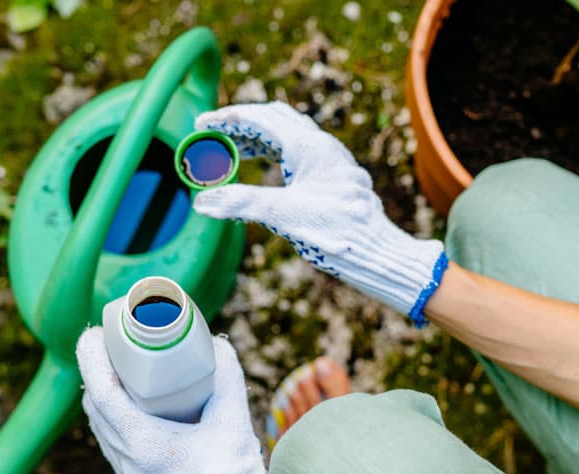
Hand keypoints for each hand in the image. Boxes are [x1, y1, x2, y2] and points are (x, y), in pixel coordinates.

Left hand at [77, 327, 271, 473]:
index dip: (92, 359)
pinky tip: (128, 399)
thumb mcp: (233, 419)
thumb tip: (216, 345)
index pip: (102, 394)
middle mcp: (127, 460)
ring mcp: (126, 473)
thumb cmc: (230, 473)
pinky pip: (110, 438)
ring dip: (102, 392)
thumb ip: (227, 378)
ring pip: (99, 424)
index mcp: (143, 445)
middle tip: (111, 343)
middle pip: (95, 406)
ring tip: (118, 366)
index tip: (95, 334)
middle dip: (96, 369)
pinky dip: (112, 413)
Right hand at [193, 101, 446, 325]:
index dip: (226, 118)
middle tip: (212, 135)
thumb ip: (241, 203)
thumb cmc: (336, 231)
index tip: (201, 123)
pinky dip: (272, 154)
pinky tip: (263, 170)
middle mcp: (322, 146)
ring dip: (255, 139)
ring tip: (229, 152)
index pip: (260, 118)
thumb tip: (202, 202)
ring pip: (287, 135)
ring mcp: (330, 160)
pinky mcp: (333, 176)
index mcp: (309, 146)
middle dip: (239, 124)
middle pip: (274, 120)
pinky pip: (297, 152)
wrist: (377, 251)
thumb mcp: (282, 215)